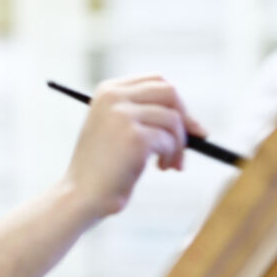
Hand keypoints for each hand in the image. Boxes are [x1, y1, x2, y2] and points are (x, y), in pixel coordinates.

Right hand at [63, 74, 206, 215]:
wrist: (82, 195)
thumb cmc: (102, 169)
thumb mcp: (117, 131)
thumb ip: (143, 115)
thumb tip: (194, 122)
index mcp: (107, 91)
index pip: (155, 80)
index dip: (175, 101)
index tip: (186, 123)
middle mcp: (113, 97)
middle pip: (169, 92)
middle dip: (184, 118)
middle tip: (189, 142)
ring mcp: (123, 115)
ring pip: (173, 119)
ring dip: (178, 144)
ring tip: (170, 163)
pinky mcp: (134, 136)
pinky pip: (169, 140)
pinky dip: (172, 155)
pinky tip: (161, 167)